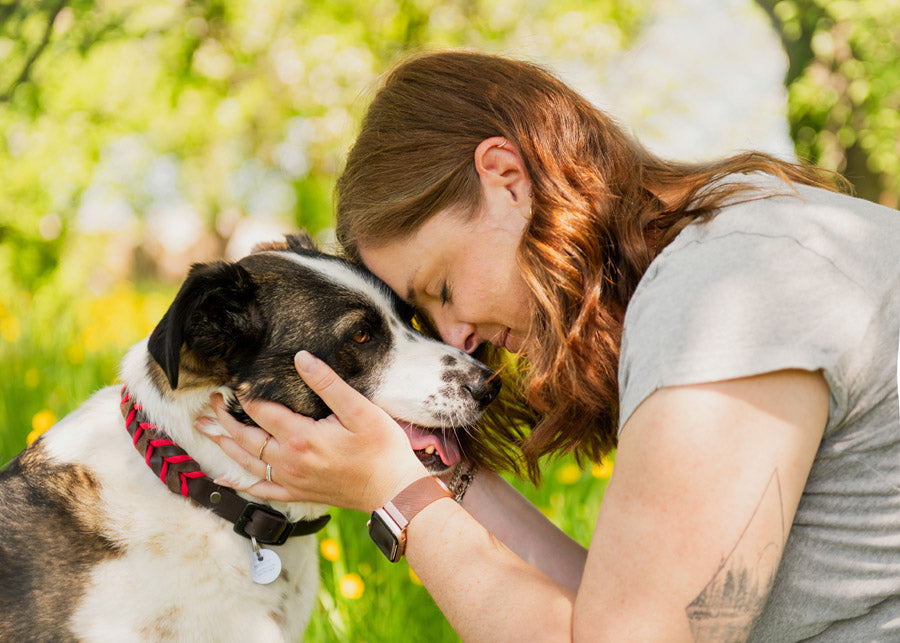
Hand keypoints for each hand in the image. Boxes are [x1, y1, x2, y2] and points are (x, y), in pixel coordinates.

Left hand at [203, 350, 428, 511]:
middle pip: (245, 437)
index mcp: (301, 437)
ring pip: (247, 462)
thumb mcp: (360, 410)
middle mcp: (289, 460)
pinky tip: (225, 479)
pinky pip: (261, 490)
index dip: (244, 396)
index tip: (232, 383)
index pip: (261, 411)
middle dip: (223, 418)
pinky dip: (240, 484)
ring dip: (223, 445)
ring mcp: (292, 480)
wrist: (394, 492)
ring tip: (203, 431)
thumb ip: (327, 383)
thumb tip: (301, 358)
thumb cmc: (382, 449)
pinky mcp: (299, 493)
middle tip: (210, 402)